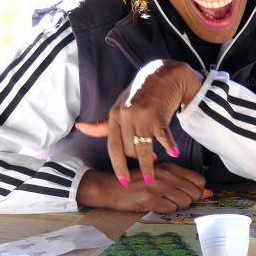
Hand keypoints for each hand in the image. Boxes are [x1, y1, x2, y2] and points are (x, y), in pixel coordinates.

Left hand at [75, 59, 202, 186]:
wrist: (162, 74)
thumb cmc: (140, 92)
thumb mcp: (119, 106)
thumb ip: (103, 123)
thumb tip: (81, 128)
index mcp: (115, 115)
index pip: (113, 147)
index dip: (118, 166)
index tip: (123, 181)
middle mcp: (126, 116)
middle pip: (129, 149)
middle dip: (136, 163)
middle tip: (146, 172)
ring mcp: (143, 115)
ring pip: (143, 147)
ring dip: (148, 164)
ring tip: (152, 176)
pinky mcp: (159, 114)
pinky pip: (163, 135)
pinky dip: (169, 145)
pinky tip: (174, 153)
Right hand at [76, 163, 212, 212]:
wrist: (110, 187)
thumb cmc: (137, 181)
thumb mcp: (160, 175)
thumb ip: (183, 181)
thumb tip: (209, 192)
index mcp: (170, 167)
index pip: (199, 180)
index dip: (198, 190)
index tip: (189, 194)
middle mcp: (166, 175)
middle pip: (194, 192)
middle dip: (189, 199)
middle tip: (174, 199)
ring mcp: (158, 187)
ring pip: (185, 201)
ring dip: (178, 205)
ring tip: (165, 201)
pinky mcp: (149, 200)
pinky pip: (171, 208)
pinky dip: (168, 210)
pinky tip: (158, 205)